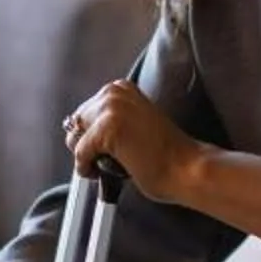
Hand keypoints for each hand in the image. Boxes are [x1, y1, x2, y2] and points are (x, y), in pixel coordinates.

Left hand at [63, 80, 207, 202]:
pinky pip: (80, 152)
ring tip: (106, 167)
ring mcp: (111, 108)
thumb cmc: (166, 155)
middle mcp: (114, 92)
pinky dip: (86, 167)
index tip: (102, 150)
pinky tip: (101, 173)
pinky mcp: (108, 129)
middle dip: (85, 143)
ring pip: (75, 136)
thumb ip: (111, 121)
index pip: (85, 111)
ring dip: (85, 155)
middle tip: (104, 161)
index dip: (90, 134)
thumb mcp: (134, 123)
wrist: (186, 168)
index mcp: (121, 88)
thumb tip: (79, 135)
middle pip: (76, 122)